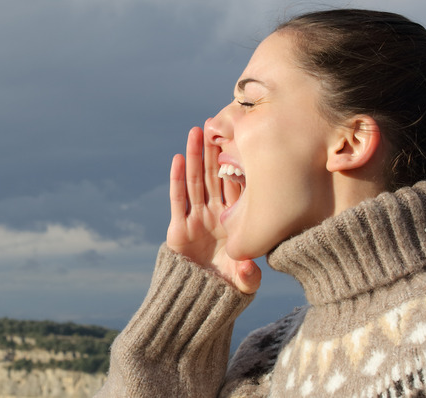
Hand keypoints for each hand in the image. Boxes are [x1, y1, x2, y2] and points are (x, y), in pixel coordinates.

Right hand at [166, 121, 260, 293]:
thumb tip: (248, 268)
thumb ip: (248, 275)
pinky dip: (177, 179)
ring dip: (194, 157)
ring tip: (195, 132)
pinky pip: (178, 199)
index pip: (237, 185)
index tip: (239, 139)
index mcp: (235, 220)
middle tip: (215, 123)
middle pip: (214, 176)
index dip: (237, 163)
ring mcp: (197, 220)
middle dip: (214, 151)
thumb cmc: (228, 289)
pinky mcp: (179, 228)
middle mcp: (216, 215)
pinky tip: (177, 158)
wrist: (201, 301)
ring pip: (196, 181)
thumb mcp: (244, 282)